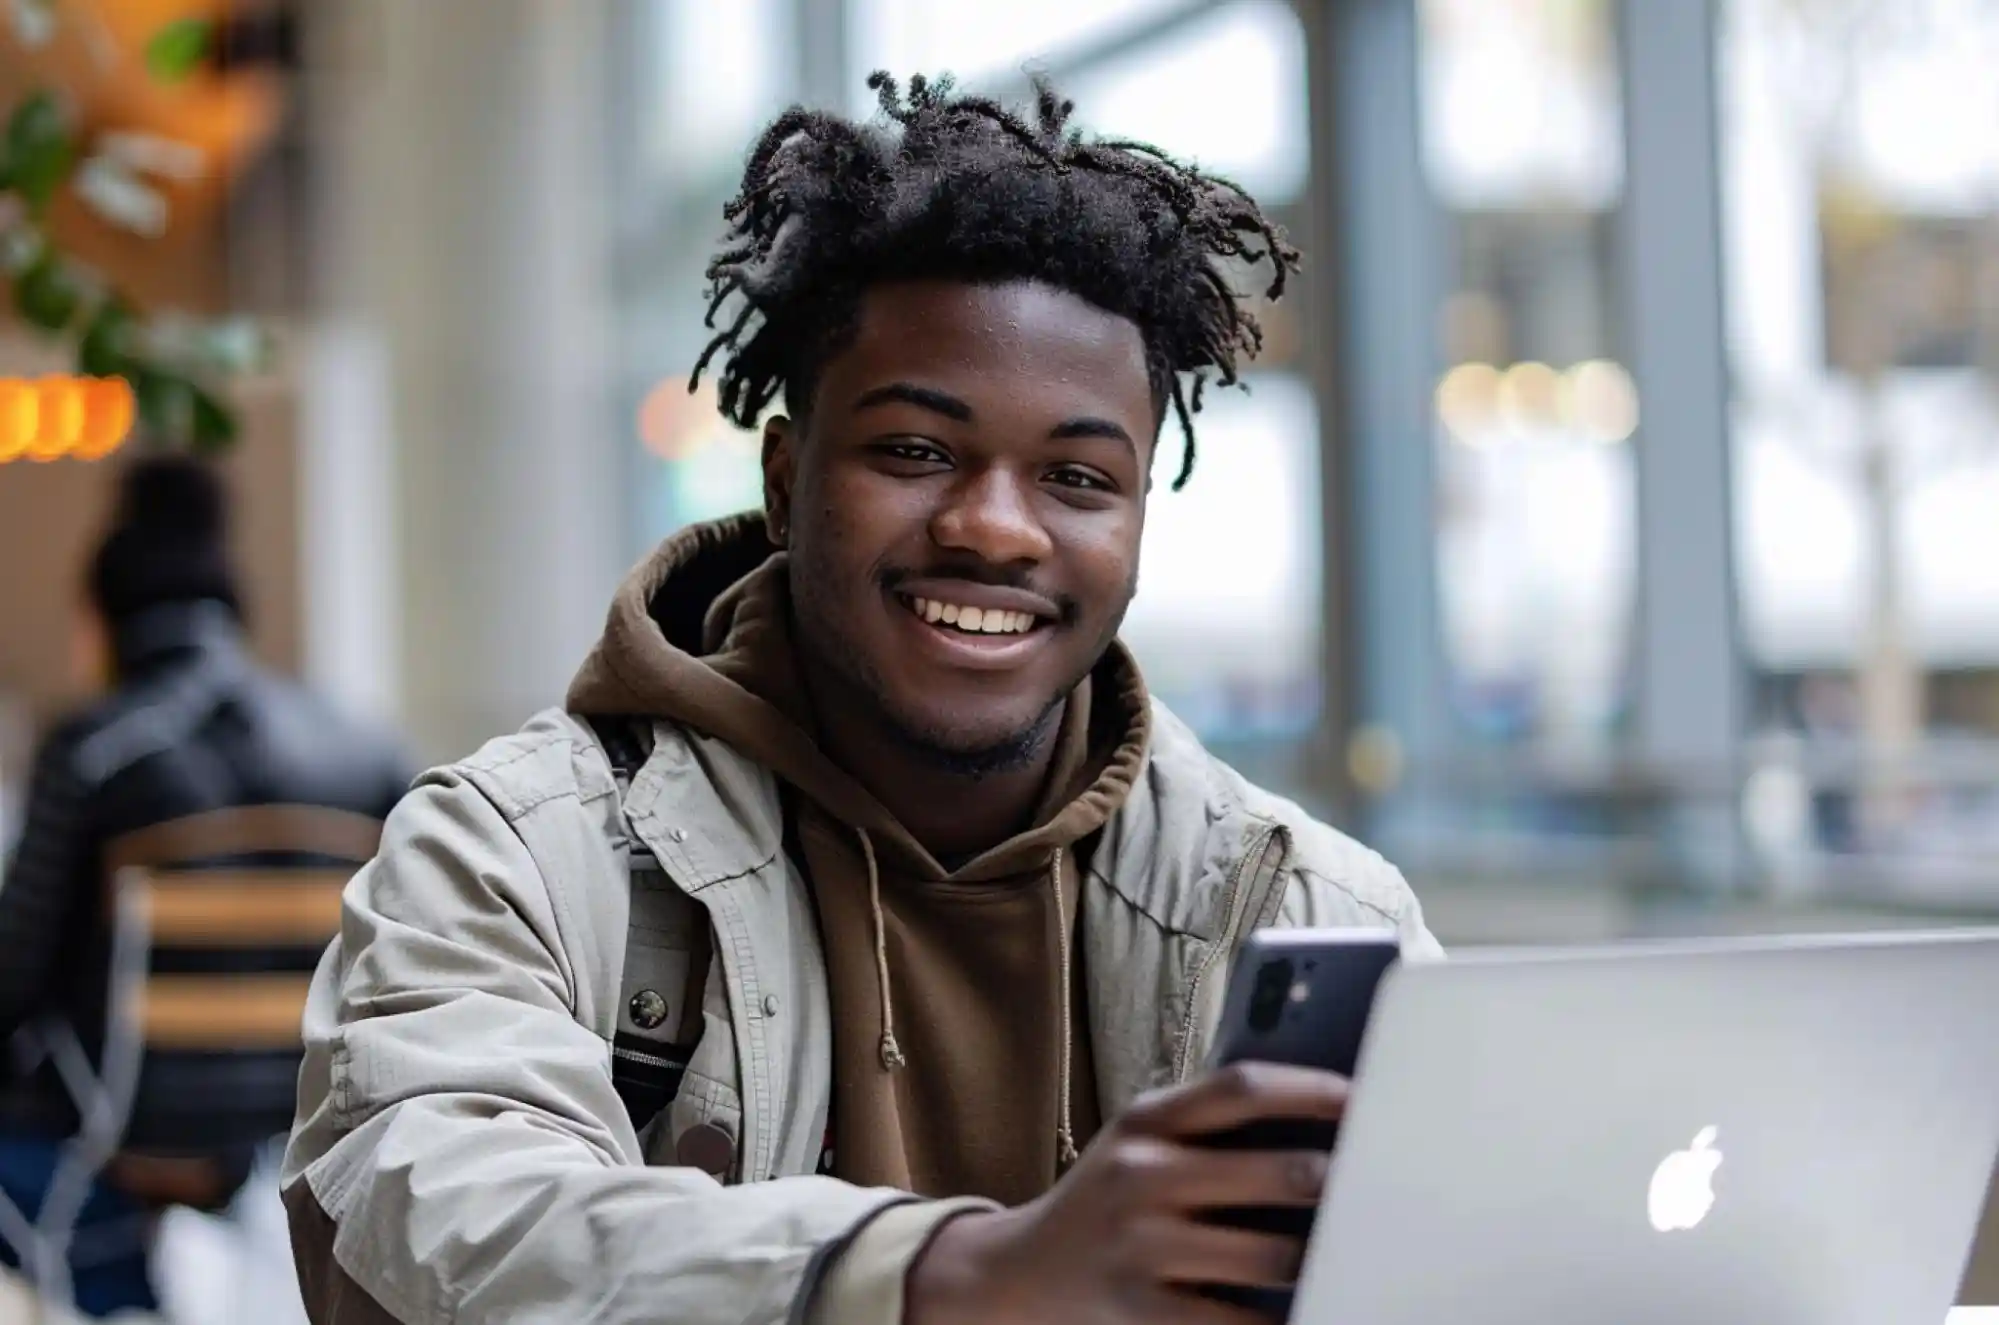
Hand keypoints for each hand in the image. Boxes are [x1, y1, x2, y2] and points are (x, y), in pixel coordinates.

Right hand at [905, 1062, 1345, 1324]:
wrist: (1020, 1274)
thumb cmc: (1108, 1198)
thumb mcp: (1139, 1142)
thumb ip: (1207, 1126)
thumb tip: (1317, 1119)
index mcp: (1147, 1120)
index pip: (1243, 1089)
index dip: (1314, 1091)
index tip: (1365, 1100)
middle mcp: (1141, 1173)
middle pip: (1274, 1172)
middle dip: (1335, 1184)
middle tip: (1380, 1187)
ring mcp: (1141, 1245)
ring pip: (1271, 1257)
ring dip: (1320, 1260)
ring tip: (1351, 1254)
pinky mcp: (1144, 1311)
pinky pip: (1241, 1324)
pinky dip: (1281, 1320)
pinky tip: (1312, 1307)